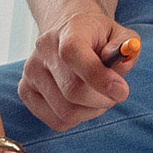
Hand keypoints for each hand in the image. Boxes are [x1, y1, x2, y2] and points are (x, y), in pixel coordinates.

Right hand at [18, 4, 135, 132]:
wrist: (67, 35)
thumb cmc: (97, 38)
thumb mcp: (120, 34)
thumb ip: (127, 45)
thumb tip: (120, 65)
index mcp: (69, 30)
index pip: (73, 54)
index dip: (99, 77)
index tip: (121, 91)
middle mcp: (44, 49)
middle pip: (72, 91)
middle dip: (102, 100)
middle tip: (114, 94)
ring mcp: (31, 72)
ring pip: (65, 112)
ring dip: (90, 112)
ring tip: (97, 98)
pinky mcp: (25, 91)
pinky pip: (55, 121)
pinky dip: (75, 120)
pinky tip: (80, 104)